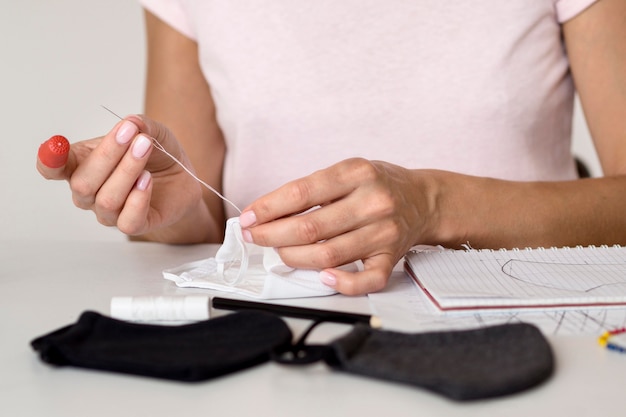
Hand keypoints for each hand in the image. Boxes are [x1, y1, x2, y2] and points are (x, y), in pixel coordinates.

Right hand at [36, 115, 207, 240]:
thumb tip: (131, 122)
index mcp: (81, 165)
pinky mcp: (134, 225)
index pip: (53, 169)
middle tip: (133, 134)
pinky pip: (127, 222)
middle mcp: (89, 193)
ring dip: (128, 171)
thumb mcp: (152, 132)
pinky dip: (138, 199)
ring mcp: (109, 212)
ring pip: (107, 200)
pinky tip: (147, 180)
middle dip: (109, 155)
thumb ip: (140, 125)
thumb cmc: (157, 156)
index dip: (49, 160)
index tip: (56, 144)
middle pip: (83, 183)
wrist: (182, 180)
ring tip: (146, 149)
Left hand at [239, 158, 432, 294]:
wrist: (423, 199)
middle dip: (272, 235)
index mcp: (356, 173)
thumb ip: (313, 190)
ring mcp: (383, 232)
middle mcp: (372, 202)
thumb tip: (268, 214)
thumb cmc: (377, 185)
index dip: (268, 208)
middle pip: (310, 227)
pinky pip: (367, 279)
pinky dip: (342, 283)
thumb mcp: (347, 171)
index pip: (302, 192)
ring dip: (294, 257)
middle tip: (254, 237)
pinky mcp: (392, 257)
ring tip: (279, 252)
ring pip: (328, 254)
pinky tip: (323, 277)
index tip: (248, 217)